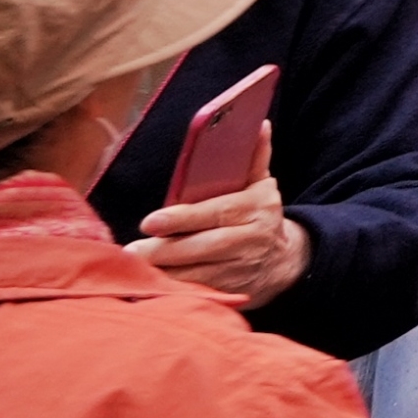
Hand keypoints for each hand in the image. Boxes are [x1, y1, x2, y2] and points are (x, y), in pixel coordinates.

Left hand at [126, 171, 306, 303]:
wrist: (285, 261)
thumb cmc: (259, 217)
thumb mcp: (261, 186)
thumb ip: (255, 157)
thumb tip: (259, 125)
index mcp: (257, 208)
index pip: (216, 211)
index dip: (182, 218)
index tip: (150, 221)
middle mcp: (251, 238)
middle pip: (202, 246)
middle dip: (164, 250)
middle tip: (132, 249)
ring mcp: (241, 268)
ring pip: (196, 273)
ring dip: (163, 272)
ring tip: (135, 267)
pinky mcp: (230, 292)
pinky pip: (197, 291)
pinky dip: (173, 290)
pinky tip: (151, 286)